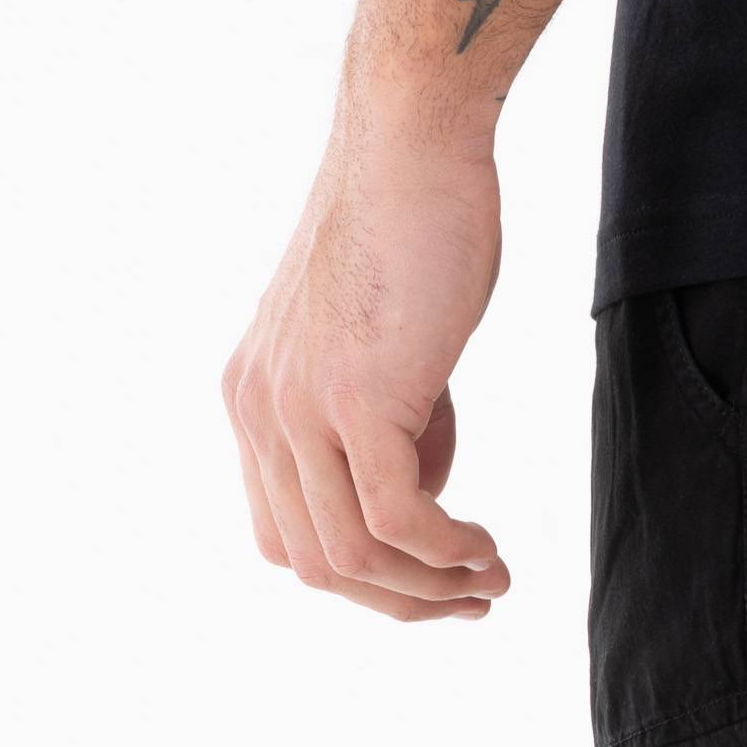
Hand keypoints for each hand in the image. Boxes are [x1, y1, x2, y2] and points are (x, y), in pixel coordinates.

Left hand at [223, 105, 511, 625]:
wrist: (416, 144)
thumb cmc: (415, 231)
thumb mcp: (384, 350)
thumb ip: (387, 425)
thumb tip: (422, 497)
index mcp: (254, 398)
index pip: (287, 534)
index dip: (359, 578)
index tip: (429, 577)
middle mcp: (258, 407)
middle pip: (315, 563)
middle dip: (399, 602)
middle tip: (472, 599)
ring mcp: (298, 405)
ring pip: (353, 557)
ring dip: (429, 588)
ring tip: (491, 578)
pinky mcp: (354, 398)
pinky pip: (397, 521)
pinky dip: (447, 552)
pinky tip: (487, 547)